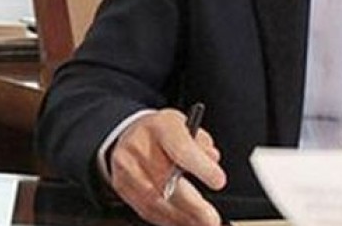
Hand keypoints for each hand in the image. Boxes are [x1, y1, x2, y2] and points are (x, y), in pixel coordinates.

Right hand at [109, 108, 226, 225]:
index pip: (181, 149)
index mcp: (160, 127)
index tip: (219, 182)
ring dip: (182, 218)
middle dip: (193, 205)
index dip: (201, 168)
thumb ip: (202, 144)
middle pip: (166, 181)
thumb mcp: (187, 126)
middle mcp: (139, 146)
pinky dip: (167, 220)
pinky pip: (145, 209)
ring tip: (202, 224)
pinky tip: (184, 222)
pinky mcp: (122, 187)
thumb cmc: (165, 132)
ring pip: (155, 201)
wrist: (131, 134)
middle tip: (212, 219)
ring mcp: (127, 168)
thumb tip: (213, 160)